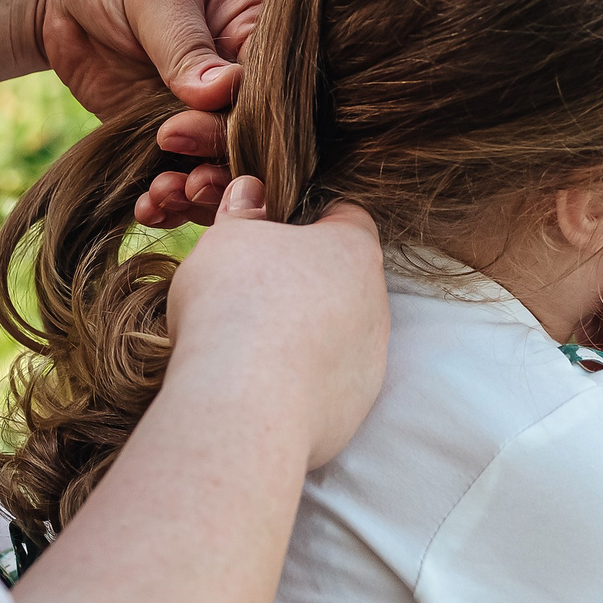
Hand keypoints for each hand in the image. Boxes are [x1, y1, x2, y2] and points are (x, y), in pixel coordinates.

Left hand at [31, 0, 264, 227]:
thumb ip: (186, 45)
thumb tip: (219, 94)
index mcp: (260, 32)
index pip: (272, 90)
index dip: (244, 122)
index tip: (194, 130)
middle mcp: (240, 78)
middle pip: (251, 140)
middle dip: (221, 166)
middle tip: (185, 179)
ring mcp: (200, 109)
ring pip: (216, 166)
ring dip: (195, 193)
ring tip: (161, 197)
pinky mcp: (160, 131)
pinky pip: (173, 172)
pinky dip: (164, 197)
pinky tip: (146, 206)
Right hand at [165, 178, 388, 468]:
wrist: (243, 408)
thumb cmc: (235, 307)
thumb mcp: (226, 241)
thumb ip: (243, 214)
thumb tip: (251, 194)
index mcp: (355, 249)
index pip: (346, 217)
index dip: (307, 219)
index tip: (273, 232)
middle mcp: (376, 303)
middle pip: (342, 279)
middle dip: (304, 282)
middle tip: (254, 291)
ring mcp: (371, 360)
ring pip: (338, 334)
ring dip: (304, 334)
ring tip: (251, 343)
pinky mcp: (355, 408)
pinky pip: (328, 383)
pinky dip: (300, 381)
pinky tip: (261, 384)